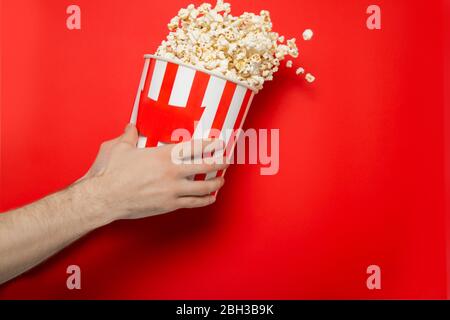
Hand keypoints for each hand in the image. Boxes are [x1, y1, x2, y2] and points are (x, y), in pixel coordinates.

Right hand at [79, 124, 227, 222]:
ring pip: (204, 187)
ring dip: (216, 183)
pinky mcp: (169, 205)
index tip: (219, 142)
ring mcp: (173, 190)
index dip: (210, 144)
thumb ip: (128, 135)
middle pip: (206, 166)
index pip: (194, 147)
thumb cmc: (111, 172)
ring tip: (222, 180)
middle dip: (220, 163)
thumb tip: (131, 127)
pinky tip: (211, 198)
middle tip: (227, 160)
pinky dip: (205, 200)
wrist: (105, 198)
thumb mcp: (118, 147)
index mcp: (163, 155)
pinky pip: (194, 203)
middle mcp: (172, 172)